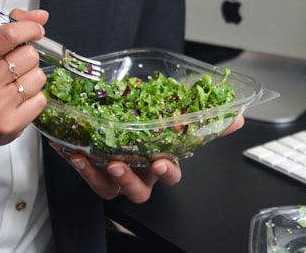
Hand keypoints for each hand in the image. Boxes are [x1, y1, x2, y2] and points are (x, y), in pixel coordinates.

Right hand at [0, 8, 49, 148]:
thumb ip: (10, 29)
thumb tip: (41, 16)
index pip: (8, 34)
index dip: (29, 27)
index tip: (36, 29)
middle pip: (29, 55)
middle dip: (28, 57)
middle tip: (16, 65)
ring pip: (38, 77)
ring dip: (32, 78)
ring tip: (15, 84)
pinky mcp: (11, 123)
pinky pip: (41, 99)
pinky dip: (34, 98)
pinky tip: (18, 100)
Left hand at [53, 114, 244, 202]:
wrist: (120, 123)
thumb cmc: (151, 126)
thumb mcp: (176, 117)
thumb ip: (207, 120)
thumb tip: (238, 116)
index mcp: (161, 162)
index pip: (170, 174)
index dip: (166, 170)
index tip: (160, 160)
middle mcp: (140, 175)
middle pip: (139, 189)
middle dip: (130, 179)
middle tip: (120, 163)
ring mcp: (116, 177)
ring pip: (110, 188)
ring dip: (99, 174)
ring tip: (91, 156)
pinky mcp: (94, 173)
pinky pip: (85, 174)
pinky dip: (76, 161)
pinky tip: (67, 145)